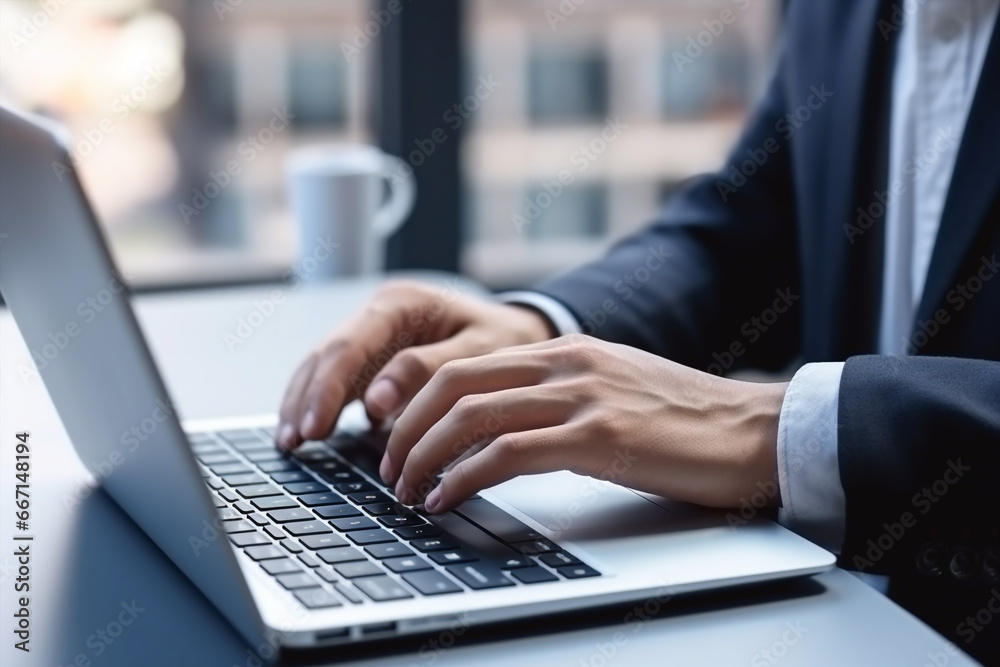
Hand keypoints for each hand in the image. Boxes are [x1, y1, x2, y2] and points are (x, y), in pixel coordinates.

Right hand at [277, 280, 555, 448]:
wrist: (522, 334)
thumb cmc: (507, 339)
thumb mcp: (479, 351)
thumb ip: (427, 370)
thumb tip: (376, 399)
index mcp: (401, 303)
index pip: (350, 345)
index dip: (330, 388)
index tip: (318, 424)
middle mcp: (379, 313)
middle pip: (328, 355)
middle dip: (309, 398)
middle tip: (297, 439)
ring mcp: (372, 334)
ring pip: (323, 366)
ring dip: (305, 402)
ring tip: (292, 441)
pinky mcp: (373, 358)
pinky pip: (336, 379)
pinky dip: (320, 405)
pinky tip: (307, 432)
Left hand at [382, 334, 787, 512]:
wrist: (752, 429)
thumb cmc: (683, 420)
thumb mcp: (610, 389)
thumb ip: (558, 395)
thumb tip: (500, 429)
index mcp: (564, 350)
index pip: (464, 365)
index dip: (417, 403)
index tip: (399, 440)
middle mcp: (566, 363)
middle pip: (452, 383)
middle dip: (406, 430)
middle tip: (390, 470)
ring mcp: (582, 397)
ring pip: (470, 415)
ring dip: (425, 457)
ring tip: (407, 491)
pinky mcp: (599, 437)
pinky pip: (508, 453)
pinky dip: (465, 477)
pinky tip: (448, 498)